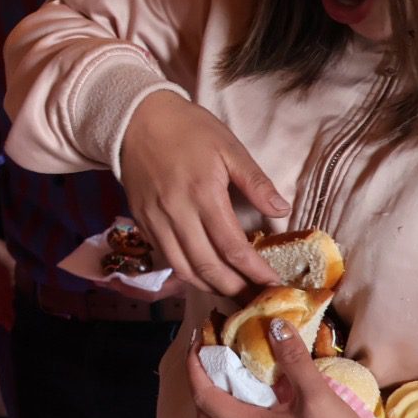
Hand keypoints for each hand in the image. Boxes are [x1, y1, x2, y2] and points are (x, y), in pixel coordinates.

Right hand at [0, 235, 17, 330]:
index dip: (15, 316)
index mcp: (8, 287)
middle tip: (11, 329)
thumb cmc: (0, 253)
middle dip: (7, 319)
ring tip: (2, 324)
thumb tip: (37, 279)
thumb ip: (25, 274)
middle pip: (3, 309)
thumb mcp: (16, 262)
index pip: (12, 305)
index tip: (20, 324)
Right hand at [119, 91, 286, 296]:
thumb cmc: (188, 128)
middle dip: (234, 288)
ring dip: (209, 287)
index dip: (255, 272)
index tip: (274, 285)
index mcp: (203, 194)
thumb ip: (255, 181)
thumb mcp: (228, 146)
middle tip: (255, 299)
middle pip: (207, 266)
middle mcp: (176, 213)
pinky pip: (165, 257)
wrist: (136, 118)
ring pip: (183, 269)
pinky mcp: (142, 221)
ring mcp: (155, 220)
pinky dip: (186, 272)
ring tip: (232, 293)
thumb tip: (282, 212)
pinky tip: (203, 274)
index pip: (232, 247)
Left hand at [187, 320, 388, 417]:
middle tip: (210, 363)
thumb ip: (296, 361)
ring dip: (220, 407)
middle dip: (201, 390)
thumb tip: (275, 325)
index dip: (194, 370)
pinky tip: (265, 405)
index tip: (196, 344)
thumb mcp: (321, 399)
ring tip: (235, 380)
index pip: (205, 398)